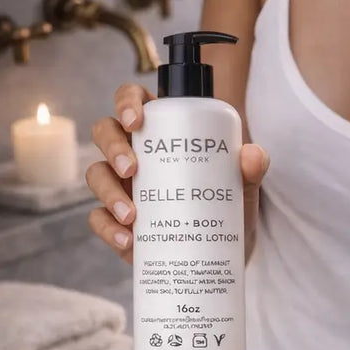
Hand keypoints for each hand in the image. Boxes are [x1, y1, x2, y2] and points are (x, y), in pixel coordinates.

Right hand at [85, 82, 268, 262]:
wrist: (227, 250)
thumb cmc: (230, 204)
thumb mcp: (244, 186)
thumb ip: (253, 168)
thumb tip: (252, 155)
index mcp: (162, 129)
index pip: (133, 99)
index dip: (127, 102)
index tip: (136, 120)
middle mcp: (135, 151)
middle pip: (105, 132)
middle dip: (113, 148)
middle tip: (133, 170)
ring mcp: (122, 185)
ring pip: (97, 174)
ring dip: (107, 192)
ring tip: (132, 215)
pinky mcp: (117, 220)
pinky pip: (99, 219)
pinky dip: (108, 229)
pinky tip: (128, 241)